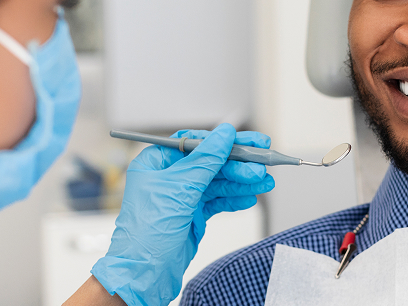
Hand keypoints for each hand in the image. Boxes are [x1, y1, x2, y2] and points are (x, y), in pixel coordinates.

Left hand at [90, 123, 274, 305]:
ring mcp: (182, 197)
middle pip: (210, 162)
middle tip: (262, 166)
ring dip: (242, 182)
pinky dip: (234, 199)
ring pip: (218, 183)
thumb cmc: (146, 233)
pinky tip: (250, 198)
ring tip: (264, 183)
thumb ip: (205, 160)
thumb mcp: (179, 189)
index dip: (222, 141)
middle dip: (238, 165)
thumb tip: (224, 134)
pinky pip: (217, 201)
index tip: (247, 141)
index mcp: (157, 163)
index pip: (195, 143)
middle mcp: (169, 177)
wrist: (143, 274)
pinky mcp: (192, 215)